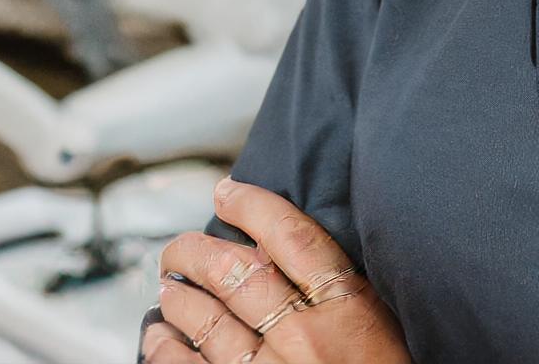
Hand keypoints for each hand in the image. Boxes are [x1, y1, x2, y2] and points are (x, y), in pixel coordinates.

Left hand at [142, 177, 408, 363]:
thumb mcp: (380, 331)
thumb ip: (342, 296)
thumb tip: (285, 258)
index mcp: (349, 311)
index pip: (292, 237)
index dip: (253, 206)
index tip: (228, 191)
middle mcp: (305, 339)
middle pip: (238, 272)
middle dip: (198, 249)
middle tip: (180, 244)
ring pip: (208, 317)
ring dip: (179, 296)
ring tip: (168, 285)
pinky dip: (166, 348)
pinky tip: (158, 336)